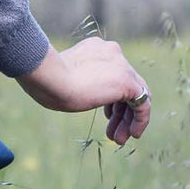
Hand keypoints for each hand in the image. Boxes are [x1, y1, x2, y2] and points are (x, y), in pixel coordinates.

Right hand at [14, 37, 151, 145]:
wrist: (49, 77)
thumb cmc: (46, 82)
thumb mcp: (64, 78)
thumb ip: (78, 81)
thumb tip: (77, 93)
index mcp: (97, 49)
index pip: (112, 75)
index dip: (111, 98)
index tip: (106, 116)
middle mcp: (112, 53)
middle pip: (125, 86)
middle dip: (119, 112)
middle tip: (112, 133)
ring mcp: (121, 65)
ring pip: (135, 95)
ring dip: (128, 119)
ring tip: (118, 139)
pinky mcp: (127, 81)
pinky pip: (142, 103)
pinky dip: (140, 120)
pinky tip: (133, 134)